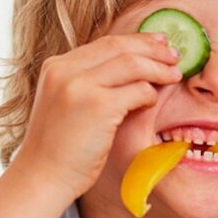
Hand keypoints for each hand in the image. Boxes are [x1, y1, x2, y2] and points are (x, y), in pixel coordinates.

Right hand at [16, 32, 182, 198]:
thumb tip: (129, 67)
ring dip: (159, 68)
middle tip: (174, 55)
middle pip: (120, 46)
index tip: (157, 43)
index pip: (105, 43)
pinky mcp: (98, 106)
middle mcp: (65, 70)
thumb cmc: (58, 147)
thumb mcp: (63, 103)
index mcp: (56, 66)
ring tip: (174, 75)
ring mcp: (80, 86)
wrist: (42, 177)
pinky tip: (153, 101)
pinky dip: (150, 94)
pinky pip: (137, 90)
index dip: (136, 40)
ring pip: (133, 64)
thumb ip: (85, 82)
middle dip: (153, 49)